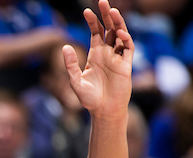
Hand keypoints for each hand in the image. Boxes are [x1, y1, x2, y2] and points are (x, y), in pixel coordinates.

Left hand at [65, 0, 133, 121]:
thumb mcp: (75, 81)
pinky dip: (125, 39)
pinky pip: (128, 48)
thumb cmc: (89, 99)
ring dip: (118, 23)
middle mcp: (107, 53)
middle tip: (103, 1)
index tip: (86, 11)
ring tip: (113, 11)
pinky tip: (120, 33)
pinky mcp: (126, 65)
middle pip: (109, 29)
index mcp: (95, 54)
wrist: (104, 111)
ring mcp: (118, 58)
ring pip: (120, 35)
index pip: (95, 32)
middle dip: (106, 15)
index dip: (92, 21)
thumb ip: (70, 64)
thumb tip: (64, 46)